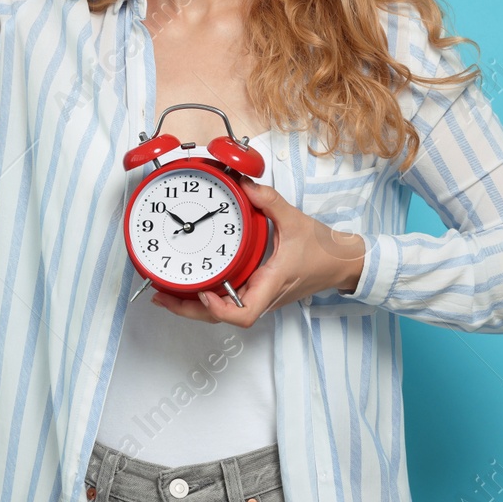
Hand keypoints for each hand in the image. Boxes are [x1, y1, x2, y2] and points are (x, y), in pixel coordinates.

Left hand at [150, 176, 367, 326]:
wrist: (341, 263)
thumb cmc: (322, 249)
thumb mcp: (295, 219)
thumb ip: (268, 200)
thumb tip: (244, 183)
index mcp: (272, 282)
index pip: (244, 314)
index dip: (219, 309)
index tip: (203, 293)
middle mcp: (263, 295)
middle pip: (222, 318)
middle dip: (189, 311)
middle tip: (162, 295)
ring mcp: (260, 296)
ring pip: (223, 312)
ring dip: (194, 307)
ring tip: (167, 293)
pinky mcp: (259, 291)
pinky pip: (229, 300)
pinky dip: (207, 297)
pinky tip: (191, 285)